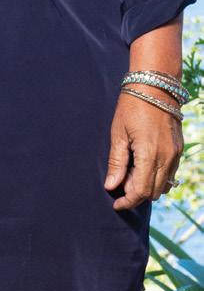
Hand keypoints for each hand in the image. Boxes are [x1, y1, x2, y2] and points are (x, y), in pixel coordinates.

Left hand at [104, 92, 182, 209]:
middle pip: (153, 192)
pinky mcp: (179, 149)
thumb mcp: (118, 132)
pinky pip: (170, 173)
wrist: (155, 86)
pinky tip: (143, 167)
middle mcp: (166, 158)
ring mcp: (175, 154)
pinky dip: (157, 177)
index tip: (116, 204)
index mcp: (149, 154)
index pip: (141, 191)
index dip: (128, 201)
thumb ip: (117, 162)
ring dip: (148, 187)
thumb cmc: (131, 106)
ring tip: (130, 175)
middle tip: (120, 186)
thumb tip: (111, 186)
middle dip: (136, 195)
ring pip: (164, 185)